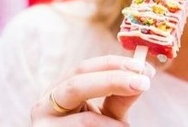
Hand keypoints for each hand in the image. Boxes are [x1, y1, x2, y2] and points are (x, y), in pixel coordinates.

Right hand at [30, 55, 153, 123]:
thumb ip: (120, 97)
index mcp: (57, 90)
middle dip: (113, 81)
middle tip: (143, 83)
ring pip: (83, 121)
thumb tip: (141, 79)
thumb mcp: (106, 115)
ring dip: (111, 123)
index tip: (144, 69)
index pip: (83, 68)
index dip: (114, 65)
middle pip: (76, 85)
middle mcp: (43, 107)